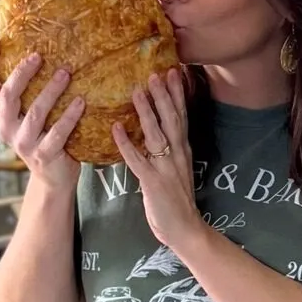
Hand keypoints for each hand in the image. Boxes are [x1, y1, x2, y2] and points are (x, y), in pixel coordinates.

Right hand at [0, 37, 80, 192]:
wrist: (53, 178)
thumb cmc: (45, 137)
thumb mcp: (30, 116)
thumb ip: (29, 93)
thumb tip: (40, 53)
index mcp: (1, 114)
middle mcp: (7, 127)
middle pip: (8, 96)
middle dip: (22, 74)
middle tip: (38, 56)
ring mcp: (24, 143)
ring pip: (35, 112)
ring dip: (51, 91)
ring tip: (66, 74)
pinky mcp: (43, 155)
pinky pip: (57, 133)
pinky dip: (70, 116)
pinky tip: (81, 102)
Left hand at [114, 70, 203, 251]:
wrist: (185, 229)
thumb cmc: (176, 200)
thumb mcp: (176, 169)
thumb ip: (168, 150)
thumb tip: (155, 129)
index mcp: (183, 150)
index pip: (181, 116)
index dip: (177, 94)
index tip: (173, 72)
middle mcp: (177, 155)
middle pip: (172, 119)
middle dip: (164, 95)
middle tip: (155, 72)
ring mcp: (166, 168)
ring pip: (156, 135)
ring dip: (147, 112)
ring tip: (137, 91)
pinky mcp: (153, 183)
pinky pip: (137, 160)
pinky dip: (126, 144)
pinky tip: (116, 129)